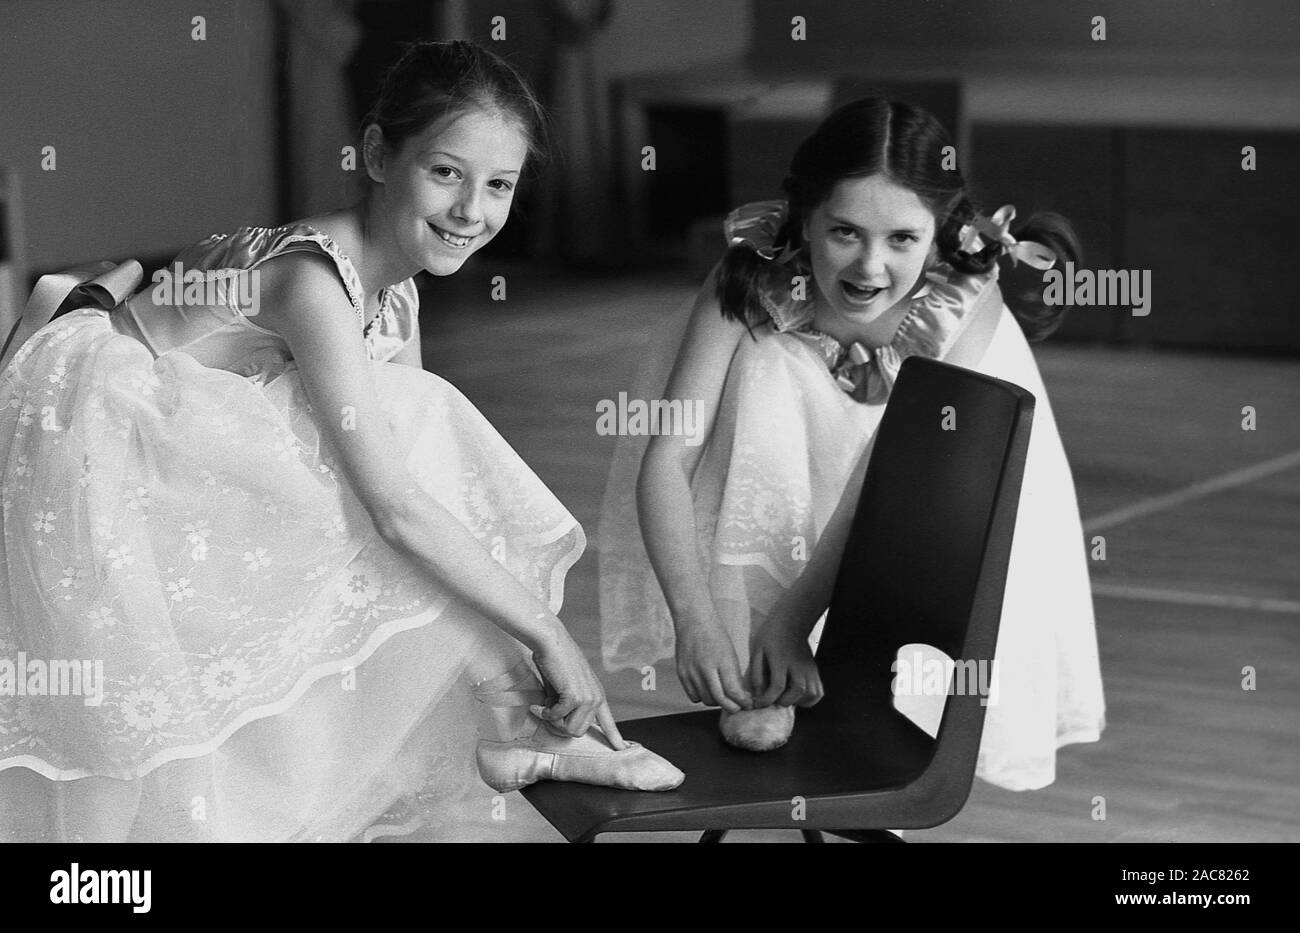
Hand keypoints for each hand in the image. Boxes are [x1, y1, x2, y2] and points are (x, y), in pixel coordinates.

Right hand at [530, 631, 626, 748]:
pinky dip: (545, 713)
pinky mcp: (574, 697)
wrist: (552, 642)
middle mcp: (596, 698)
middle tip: (548, 712)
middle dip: (560, 726)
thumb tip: (557, 720)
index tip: (622, 749)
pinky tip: (540, 703)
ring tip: (546, 706)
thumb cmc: (557, 662)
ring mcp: (587, 698)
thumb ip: (568, 705)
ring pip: (570, 729)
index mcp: (598, 695)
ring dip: (553, 721)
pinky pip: (557, 718)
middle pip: (579, 731)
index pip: (608, 721)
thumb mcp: (567, 687)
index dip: (614, 737)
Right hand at [674, 617, 752, 711]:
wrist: (693, 620)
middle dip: (731, 707)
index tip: (747, 704)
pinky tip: (708, 690)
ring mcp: (692, 671)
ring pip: (706, 700)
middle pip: (719, 700)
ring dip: (716, 702)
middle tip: (737, 706)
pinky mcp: (681, 673)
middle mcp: (706, 668)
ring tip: (723, 696)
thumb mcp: (731, 654)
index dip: (742, 702)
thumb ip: (734, 676)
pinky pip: (693, 696)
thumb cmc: (715, 634)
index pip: (733, 691)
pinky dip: (702, 697)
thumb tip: (740, 696)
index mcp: (722, 661)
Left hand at [749, 620, 823, 708]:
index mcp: (781, 659)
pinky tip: (798, 697)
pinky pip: (818, 692)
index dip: (767, 699)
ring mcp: (809, 668)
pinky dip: (809, 699)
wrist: (791, 623)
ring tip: (785, 698)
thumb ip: (756, 674)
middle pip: (797, 691)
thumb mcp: (757, 651)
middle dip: (783, 701)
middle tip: (773, 700)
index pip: (777, 685)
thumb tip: (758, 694)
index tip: (759, 703)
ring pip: (810, 693)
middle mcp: (798, 665)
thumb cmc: (771, 637)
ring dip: (797, 701)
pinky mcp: (815, 671)